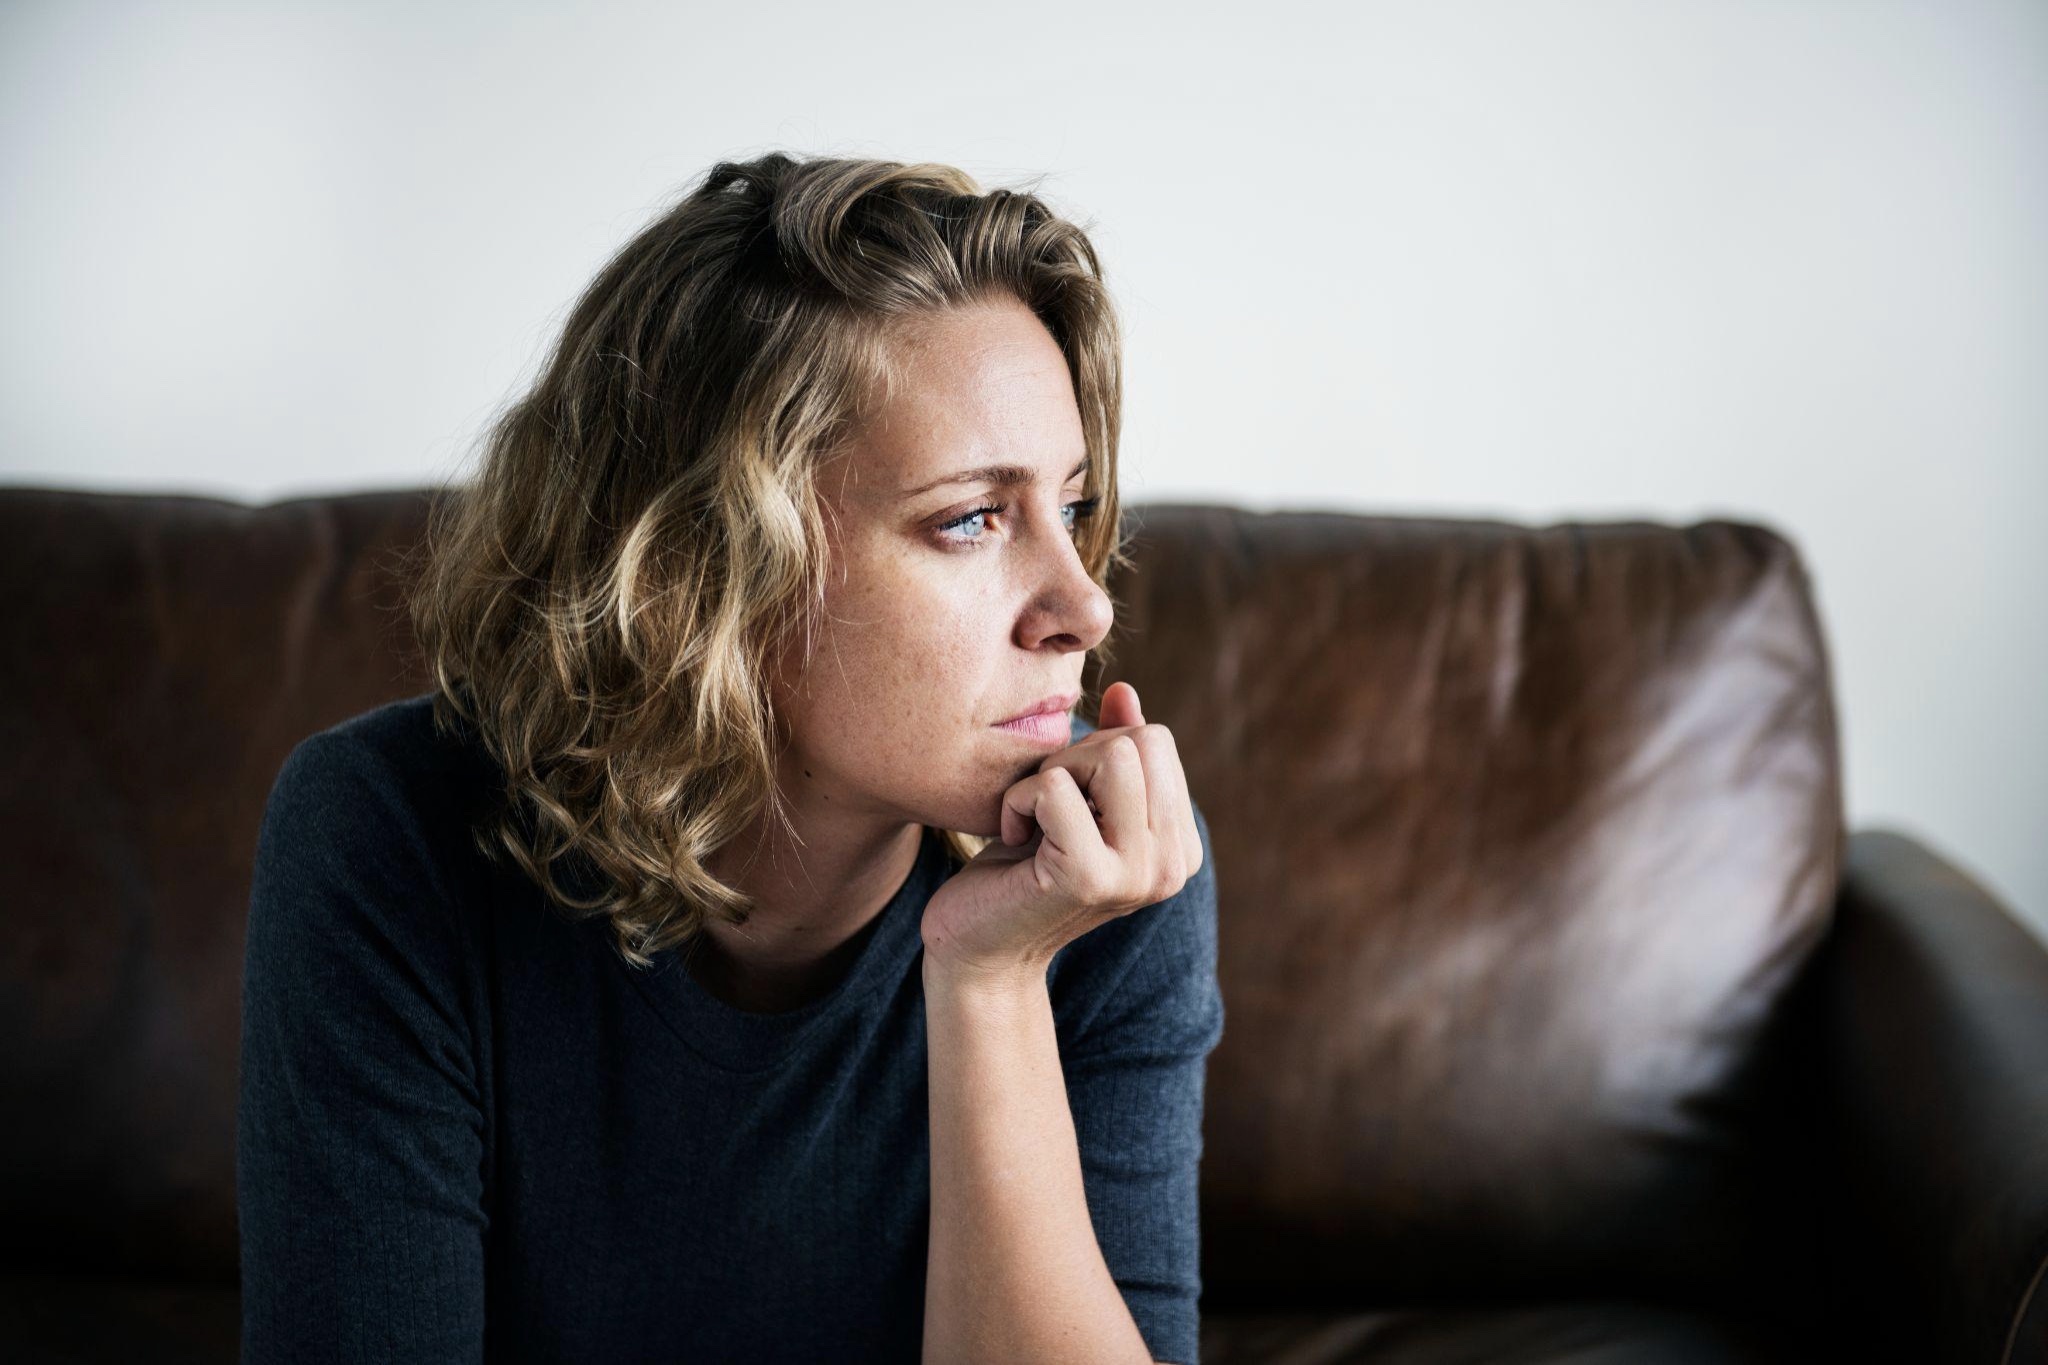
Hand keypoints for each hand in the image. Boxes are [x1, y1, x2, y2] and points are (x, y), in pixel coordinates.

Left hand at [919, 681, 1203, 987]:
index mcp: (1180, 846)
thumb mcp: (1075, 801)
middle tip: (1045, 808)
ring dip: (1053, 773)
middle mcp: (1172, 865)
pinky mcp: (1090, 878)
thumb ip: (1110, 750)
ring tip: (1035, 819)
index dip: (1096, 752)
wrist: (979, 948)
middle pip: (1140, 741)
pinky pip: (1055, 788)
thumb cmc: (1021, 869)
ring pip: (1111, 755)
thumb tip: (1124, 691)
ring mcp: (1137, 874)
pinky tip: (1013, 840)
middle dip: (1077, 755)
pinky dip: (1018, 800)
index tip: (1067, 802)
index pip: (1157, 740)